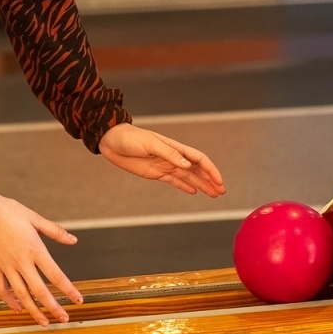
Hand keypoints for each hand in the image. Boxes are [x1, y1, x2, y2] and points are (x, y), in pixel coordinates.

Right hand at [0, 190, 81, 325]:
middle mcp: (21, 261)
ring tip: (44, 322)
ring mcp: (6, 266)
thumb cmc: (7, 210)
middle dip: (54, 307)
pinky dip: (10, 301)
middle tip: (64, 319)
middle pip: (40, 291)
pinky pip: (1, 289)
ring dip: (33, 311)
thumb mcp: (34, 217)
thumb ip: (55, 231)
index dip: (68, 290)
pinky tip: (18, 308)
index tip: (78, 300)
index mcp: (34, 249)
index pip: (56, 275)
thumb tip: (73, 240)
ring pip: (21, 295)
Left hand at [99, 123, 225, 197]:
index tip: (219, 181)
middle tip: (221, 192)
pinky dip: (185, 186)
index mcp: (175, 148)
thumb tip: (186, 164)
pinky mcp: (155, 173)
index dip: (210, 170)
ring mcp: (165, 165)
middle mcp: (173, 157)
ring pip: (188, 177)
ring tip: (213, 194)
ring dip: (201, 185)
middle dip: (210, 180)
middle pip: (196, 170)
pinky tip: (194, 192)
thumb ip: (169, 154)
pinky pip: (174, 181)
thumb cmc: (130, 138)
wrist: (111, 141)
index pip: (198, 159)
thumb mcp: (150, 143)